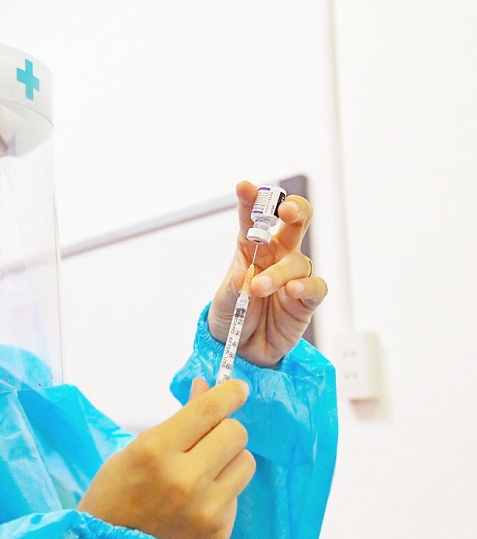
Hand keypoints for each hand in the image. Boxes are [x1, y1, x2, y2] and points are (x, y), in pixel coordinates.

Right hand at [77, 379, 254, 538]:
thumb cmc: (119, 490)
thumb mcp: (141, 445)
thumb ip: (180, 419)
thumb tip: (208, 387)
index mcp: (156, 451)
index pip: (208, 411)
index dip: (229, 393)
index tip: (238, 388)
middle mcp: (184, 480)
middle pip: (236, 433)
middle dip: (224, 429)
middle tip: (210, 436)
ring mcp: (204, 510)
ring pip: (245, 463)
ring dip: (229, 460)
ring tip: (204, 470)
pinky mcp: (218, 533)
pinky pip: (237, 494)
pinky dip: (222, 491)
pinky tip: (198, 501)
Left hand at [208, 181, 327, 366]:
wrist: (243, 351)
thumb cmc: (232, 318)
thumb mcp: (223, 302)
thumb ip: (233, 288)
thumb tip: (244, 277)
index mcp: (250, 249)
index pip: (252, 219)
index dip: (251, 200)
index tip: (244, 187)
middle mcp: (276, 257)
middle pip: (294, 222)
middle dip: (293, 209)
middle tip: (283, 212)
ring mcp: (293, 277)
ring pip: (298, 261)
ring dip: (279, 273)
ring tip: (258, 288)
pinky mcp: (306, 300)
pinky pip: (315, 286)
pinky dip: (306, 286)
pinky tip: (293, 291)